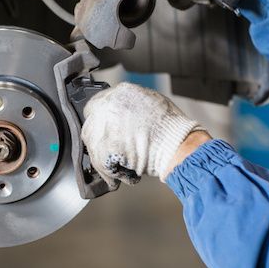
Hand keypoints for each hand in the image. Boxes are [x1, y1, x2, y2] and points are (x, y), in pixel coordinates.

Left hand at [81, 82, 206, 186]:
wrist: (178, 144)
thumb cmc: (172, 127)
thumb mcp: (152, 102)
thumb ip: (131, 105)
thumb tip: (122, 113)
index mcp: (120, 92)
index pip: (96, 105)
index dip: (100, 121)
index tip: (105, 131)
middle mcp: (109, 105)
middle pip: (90, 126)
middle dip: (100, 141)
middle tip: (111, 151)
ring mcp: (104, 125)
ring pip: (92, 145)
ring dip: (102, 157)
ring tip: (119, 165)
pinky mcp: (104, 146)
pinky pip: (98, 163)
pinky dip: (108, 172)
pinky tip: (120, 174)